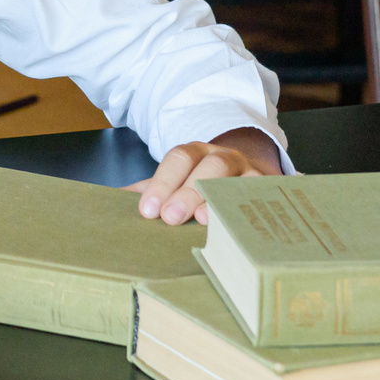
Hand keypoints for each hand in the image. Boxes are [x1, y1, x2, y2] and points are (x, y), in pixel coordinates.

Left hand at [127, 128, 282, 224]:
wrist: (240, 172)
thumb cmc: (198, 182)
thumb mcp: (171, 182)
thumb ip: (147, 192)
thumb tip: (111, 203)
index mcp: (194, 153)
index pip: (178, 159)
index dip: (162, 182)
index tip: (148, 210)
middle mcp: (222, 157)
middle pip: (208, 168)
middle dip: (187, 192)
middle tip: (170, 217)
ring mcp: (247, 172)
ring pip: (237, 180)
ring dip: (218, 199)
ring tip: (204, 219)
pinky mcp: (268, 189)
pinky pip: (264, 196)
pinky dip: (253, 209)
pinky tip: (240, 225)